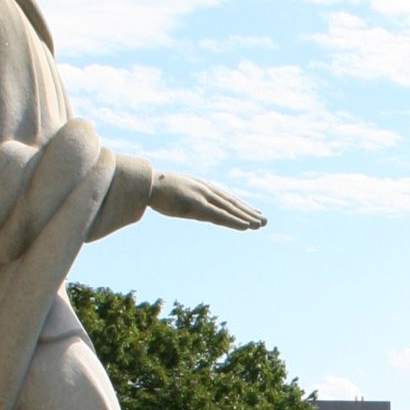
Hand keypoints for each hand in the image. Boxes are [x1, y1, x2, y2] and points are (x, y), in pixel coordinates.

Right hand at [148, 171, 266, 230]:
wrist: (144, 183)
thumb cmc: (156, 189)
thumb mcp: (175, 194)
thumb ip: (184, 199)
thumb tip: (185, 204)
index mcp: (201, 188)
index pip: (225, 198)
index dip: (240, 206)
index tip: (253, 212)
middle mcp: (206, 190)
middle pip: (232, 203)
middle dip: (248, 212)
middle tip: (265, 221)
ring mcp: (202, 197)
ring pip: (230, 209)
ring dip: (246, 217)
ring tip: (260, 224)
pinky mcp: (196, 205)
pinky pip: (220, 216)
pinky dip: (234, 221)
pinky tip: (246, 226)